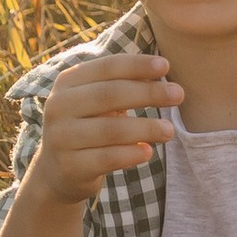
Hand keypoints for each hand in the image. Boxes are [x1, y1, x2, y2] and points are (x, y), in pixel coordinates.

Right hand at [26, 48, 181, 206]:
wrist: (58, 171)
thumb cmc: (89, 126)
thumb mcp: (98, 101)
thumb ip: (122, 84)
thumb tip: (162, 69)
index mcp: (67, 83)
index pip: (106, 67)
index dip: (137, 65)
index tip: (166, 66)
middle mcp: (58, 107)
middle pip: (109, 94)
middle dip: (148, 92)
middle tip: (178, 94)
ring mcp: (61, 138)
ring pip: (110, 129)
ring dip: (146, 128)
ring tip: (170, 131)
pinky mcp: (70, 166)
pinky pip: (107, 158)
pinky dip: (130, 154)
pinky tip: (148, 152)